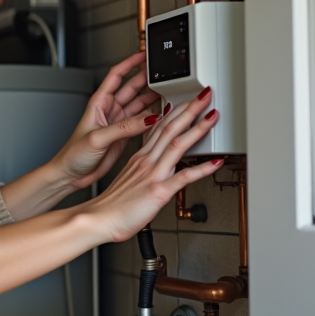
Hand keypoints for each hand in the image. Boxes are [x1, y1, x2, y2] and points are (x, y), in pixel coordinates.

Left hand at [50, 52, 162, 190]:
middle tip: (164, 74)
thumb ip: (124, 127)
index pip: (116, 75)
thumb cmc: (73, 154)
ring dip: (153, 98)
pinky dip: (153, 117)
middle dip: (147, 78)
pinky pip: (142, 121)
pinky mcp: (124, 135)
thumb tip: (148, 118)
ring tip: (169, 92)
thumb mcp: (98, 137)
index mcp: (99, 103)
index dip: (130, 63)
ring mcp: (118, 122)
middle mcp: (109, 110)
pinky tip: (164, 115)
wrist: (71, 175)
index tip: (143, 54)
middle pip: (132, 87)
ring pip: (140, 104)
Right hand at [84, 87, 222, 242]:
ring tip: (212, 116)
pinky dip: (201, 169)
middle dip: (189, 110)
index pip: (159, 128)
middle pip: (169, 129)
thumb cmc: (112, 206)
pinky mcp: (158, 191)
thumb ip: (143, 169)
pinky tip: (216, 162)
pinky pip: (183, 177)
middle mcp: (146, 162)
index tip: (186, 101)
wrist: (98, 219)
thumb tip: (155, 164)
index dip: (175, 112)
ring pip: (176, 145)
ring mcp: (153, 175)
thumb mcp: (128, 180)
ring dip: (197, 129)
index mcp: (140, 158)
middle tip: (204, 95)